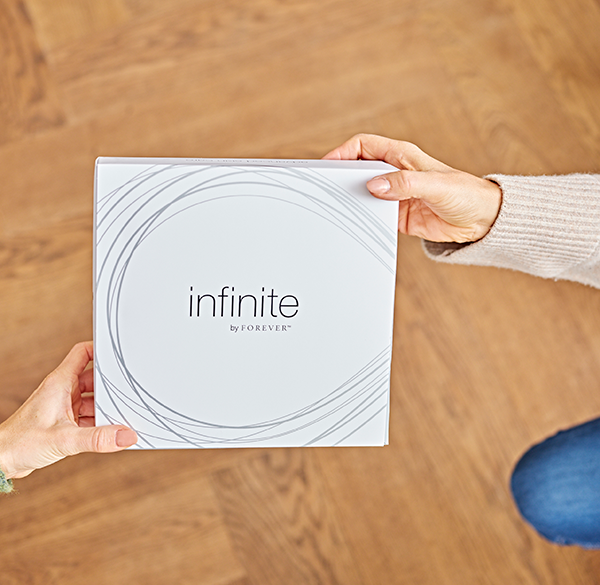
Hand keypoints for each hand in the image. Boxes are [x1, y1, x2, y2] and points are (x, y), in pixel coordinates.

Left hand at [0, 342, 136, 479]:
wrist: (1, 461)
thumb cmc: (19, 443)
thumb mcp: (64, 439)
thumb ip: (97, 438)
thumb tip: (125, 436)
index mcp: (59, 382)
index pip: (84, 353)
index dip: (101, 350)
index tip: (120, 354)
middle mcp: (63, 390)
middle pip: (95, 378)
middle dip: (111, 386)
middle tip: (128, 393)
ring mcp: (64, 405)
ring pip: (94, 398)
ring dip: (106, 407)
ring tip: (120, 415)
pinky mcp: (65, 421)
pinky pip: (89, 415)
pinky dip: (100, 421)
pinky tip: (108, 430)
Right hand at [323, 134, 501, 242]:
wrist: (482, 221)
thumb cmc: (467, 194)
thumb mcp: (436, 185)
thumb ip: (405, 184)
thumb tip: (374, 186)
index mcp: (402, 156)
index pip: (363, 146)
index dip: (342, 152)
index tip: (327, 165)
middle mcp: (395, 173)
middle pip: (357, 169)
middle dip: (340, 176)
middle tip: (325, 188)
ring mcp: (394, 194)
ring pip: (361, 192)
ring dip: (349, 199)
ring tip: (336, 207)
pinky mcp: (396, 215)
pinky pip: (372, 214)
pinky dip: (361, 217)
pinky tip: (356, 223)